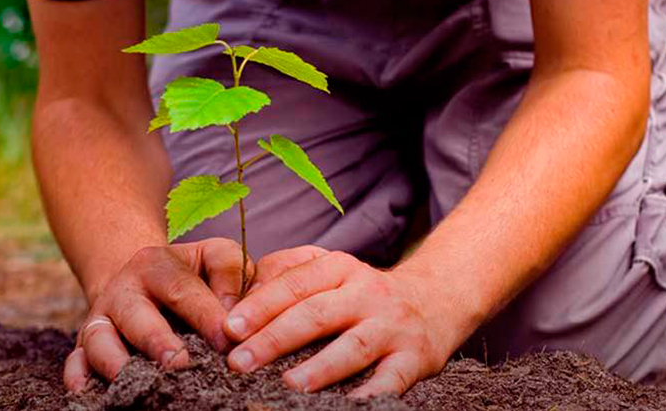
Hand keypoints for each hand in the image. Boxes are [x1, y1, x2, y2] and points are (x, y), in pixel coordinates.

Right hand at [64, 238, 252, 391]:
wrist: (140, 278)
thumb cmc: (190, 273)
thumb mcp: (211, 256)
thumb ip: (229, 273)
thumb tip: (234, 315)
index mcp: (157, 264)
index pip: (182, 289)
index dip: (205, 315)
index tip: (227, 341)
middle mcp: (123, 290)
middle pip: (136, 315)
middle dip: (158, 341)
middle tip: (180, 364)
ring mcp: (101, 317)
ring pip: (99, 339)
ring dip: (117, 362)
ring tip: (141, 383)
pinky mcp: (85, 343)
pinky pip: (75, 360)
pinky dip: (78, 376)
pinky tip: (87, 392)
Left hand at [222, 247, 465, 396]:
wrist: (435, 300)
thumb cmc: (363, 292)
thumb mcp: (331, 270)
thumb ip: (288, 274)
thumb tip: (240, 292)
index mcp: (339, 268)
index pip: (295, 284)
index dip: (260, 305)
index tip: (230, 327)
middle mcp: (366, 293)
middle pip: (316, 313)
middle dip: (274, 338)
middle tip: (240, 361)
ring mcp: (392, 326)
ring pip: (352, 346)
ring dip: (319, 367)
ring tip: (288, 384)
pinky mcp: (415, 357)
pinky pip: (391, 379)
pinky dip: (371, 393)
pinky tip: (348, 405)